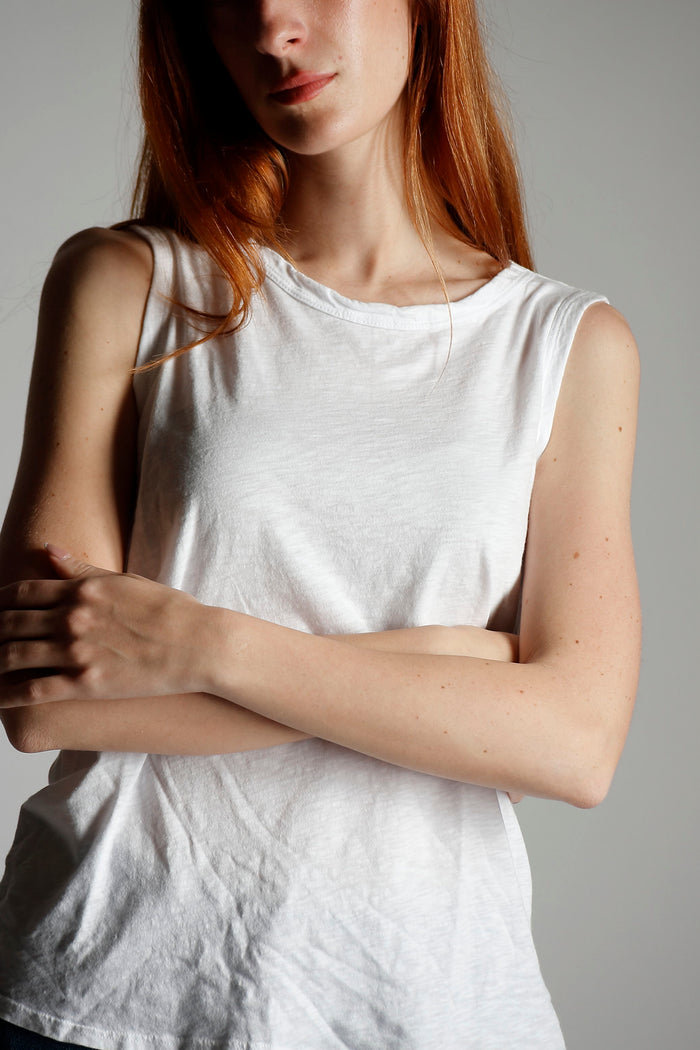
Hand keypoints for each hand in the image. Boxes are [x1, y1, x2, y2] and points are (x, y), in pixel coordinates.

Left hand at [0, 545, 209, 707]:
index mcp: (81, 591)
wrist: (198, 643)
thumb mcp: (125, 581)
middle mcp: (72, 619)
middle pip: (10, 623)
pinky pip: (33, 691)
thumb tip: (49, 549)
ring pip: (12, 655)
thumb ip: (82, 570)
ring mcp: (76, 651)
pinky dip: (6, 694)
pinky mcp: (86, 683)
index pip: (21, 592)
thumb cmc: (169, 611)